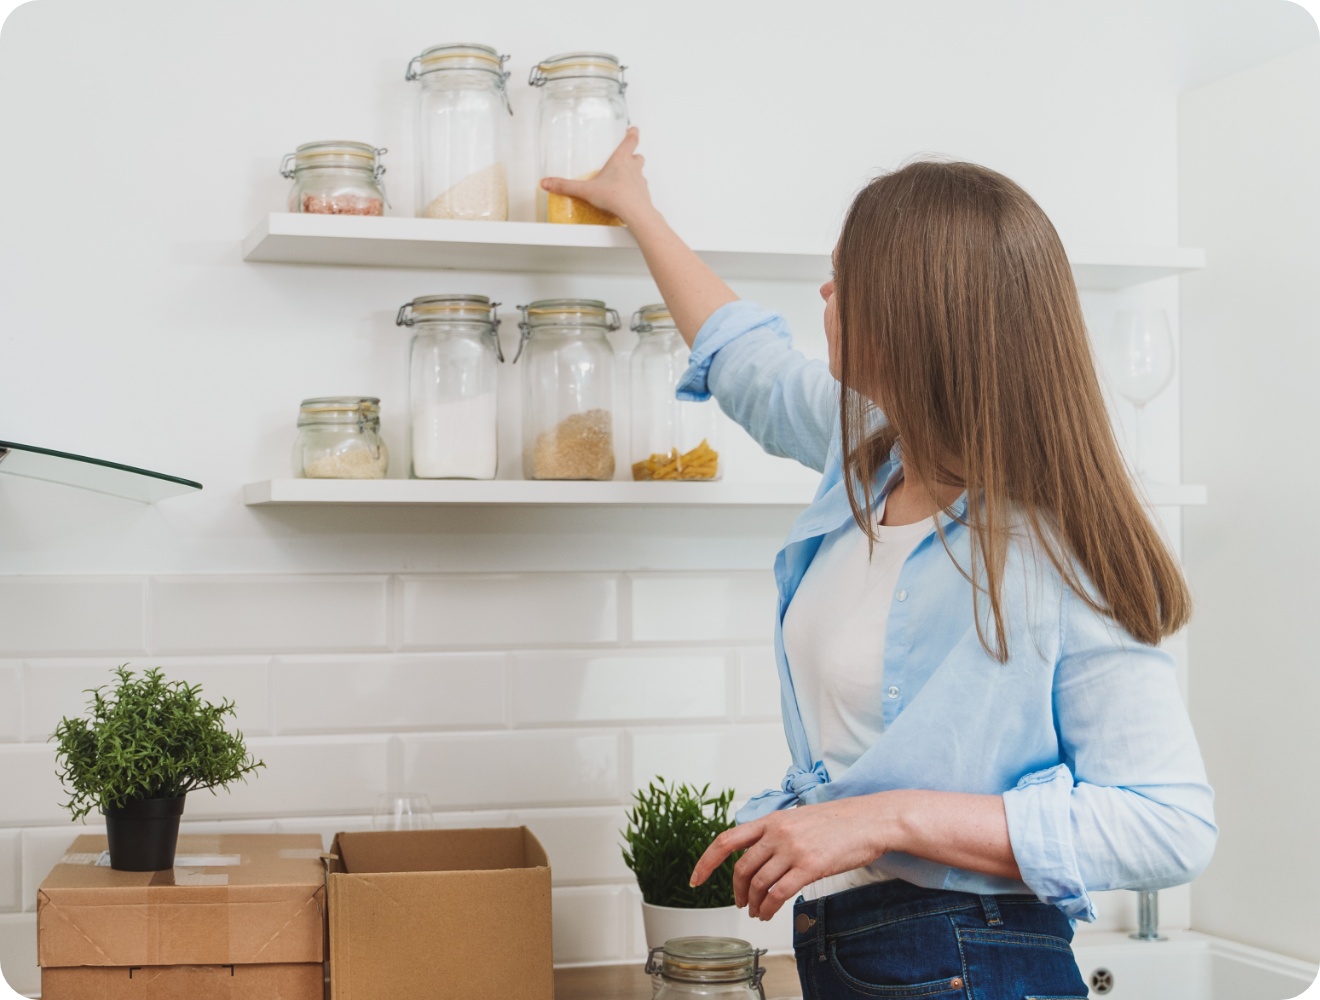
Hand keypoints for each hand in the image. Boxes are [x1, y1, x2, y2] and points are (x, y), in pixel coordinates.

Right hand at [540, 126, 653, 225]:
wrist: (635, 213)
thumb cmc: (615, 196)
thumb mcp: (586, 190)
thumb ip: (566, 186)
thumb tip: (547, 183)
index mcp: (621, 159)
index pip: (631, 140)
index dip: (632, 133)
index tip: (632, 129)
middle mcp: (634, 168)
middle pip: (637, 156)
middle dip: (633, 155)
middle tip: (626, 157)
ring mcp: (641, 182)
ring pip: (640, 173)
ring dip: (634, 174)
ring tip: (623, 180)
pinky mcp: (644, 195)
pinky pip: (640, 190)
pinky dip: (635, 191)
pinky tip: (626, 198)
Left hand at [689, 796, 890, 920]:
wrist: (870, 821)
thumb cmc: (839, 822)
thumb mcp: (798, 819)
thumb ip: (775, 833)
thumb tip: (756, 855)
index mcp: (771, 820)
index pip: (727, 840)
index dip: (706, 862)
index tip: (695, 879)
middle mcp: (777, 833)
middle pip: (742, 868)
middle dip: (737, 891)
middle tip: (741, 903)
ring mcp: (793, 849)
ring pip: (759, 884)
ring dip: (754, 904)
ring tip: (758, 912)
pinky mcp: (809, 866)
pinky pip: (779, 893)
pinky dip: (769, 908)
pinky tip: (770, 913)